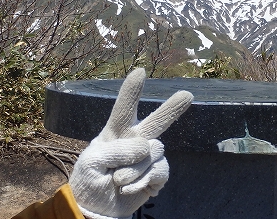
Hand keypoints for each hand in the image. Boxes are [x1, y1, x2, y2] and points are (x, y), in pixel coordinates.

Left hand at [69, 68, 192, 218]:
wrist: (96, 208)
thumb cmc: (89, 179)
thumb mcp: (91, 162)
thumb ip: (116, 150)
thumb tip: (146, 148)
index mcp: (115, 132)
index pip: (124, 109)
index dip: (132, 91)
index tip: (140, 71)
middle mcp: (135, 141)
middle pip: (156, 122)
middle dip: (172, 109)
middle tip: (187, 95)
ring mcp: (148, 158)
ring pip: (153, 153)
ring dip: (134, 171)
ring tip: (118, 181)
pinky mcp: (156, 175)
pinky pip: (159, 172)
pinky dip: (143, 183)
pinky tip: (129, 189)